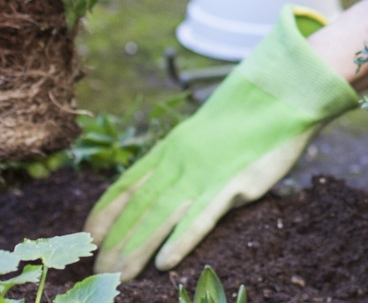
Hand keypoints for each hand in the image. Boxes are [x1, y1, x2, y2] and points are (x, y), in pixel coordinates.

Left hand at [86, 7, 358, 276]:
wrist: (280, 92)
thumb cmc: (244, 120)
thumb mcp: (201, 137)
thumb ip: (179, 161)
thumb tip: (157, 190)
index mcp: (170, 149)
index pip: (127, 184)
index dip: (105, 214)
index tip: (87, 238)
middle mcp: (180, 160)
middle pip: (138, 207)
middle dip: (115, 241)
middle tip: (98, 272)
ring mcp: (206, 171)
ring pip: (161, 216)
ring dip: (136, 248)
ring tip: (118, 276)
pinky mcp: (235, 183)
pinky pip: (202, 217)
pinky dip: (181, 240)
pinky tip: (165, 263)